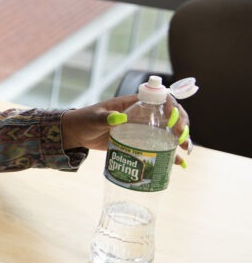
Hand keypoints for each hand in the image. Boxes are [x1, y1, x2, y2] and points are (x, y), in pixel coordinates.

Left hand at [61, 95, 191, 163]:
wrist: (77, 134)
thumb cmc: (84, 120)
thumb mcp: (94, 118)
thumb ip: (105, 118)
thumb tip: (118, 117)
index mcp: (134, 103)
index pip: (161, 99)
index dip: (173, 107)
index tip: (175, 121)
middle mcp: (142, 114)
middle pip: (170, 116)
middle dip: (181, 125)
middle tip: (183, 139)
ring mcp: (141, 129)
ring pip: (167, 132)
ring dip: (180, 140)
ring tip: (185, 151)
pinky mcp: (138, 142)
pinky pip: (158, 146)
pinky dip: (169, 154)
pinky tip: (178, 163)